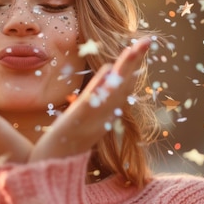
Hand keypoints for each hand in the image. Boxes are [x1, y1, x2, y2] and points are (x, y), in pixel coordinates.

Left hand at [29, 37, 150, 161]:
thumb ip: (98, 93)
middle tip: (146, 40)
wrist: (56, 164)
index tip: (142, 44)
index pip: (124, 82)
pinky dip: (103, 89)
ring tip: (134, 49)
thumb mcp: (85, 111)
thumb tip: (107, 70)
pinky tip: (109, 73)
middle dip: (134, 61)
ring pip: (113, 89)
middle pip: (124, 82)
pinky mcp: (80, 120)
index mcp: (106, 108)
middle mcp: (105, 112)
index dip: (133, 63)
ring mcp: (94, 116)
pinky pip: (94, 102)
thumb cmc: (69, 139)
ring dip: (124, 69)